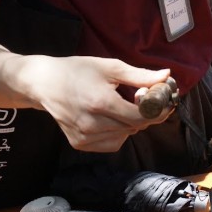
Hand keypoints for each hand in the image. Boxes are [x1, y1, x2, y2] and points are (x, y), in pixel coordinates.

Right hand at [25, 56, 172, 151]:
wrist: (44, 83)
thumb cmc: (78, 71)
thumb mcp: (110, 67)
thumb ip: (140, 75)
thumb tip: (167, 76)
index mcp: (101, 103)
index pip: (140, 116)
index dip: (157, 110)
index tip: (165, 102)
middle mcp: (91, 124)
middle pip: (134, 127)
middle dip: (145, 114)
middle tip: (141, 98)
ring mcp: (84, 136)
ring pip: (125, 136)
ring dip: (131, 123)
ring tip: (119, 106)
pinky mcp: (79, 144)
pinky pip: (111, 143)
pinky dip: (118, 133)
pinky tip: (109, 118)